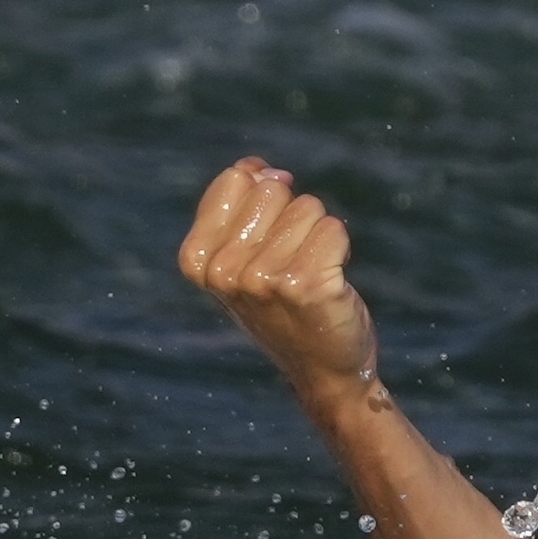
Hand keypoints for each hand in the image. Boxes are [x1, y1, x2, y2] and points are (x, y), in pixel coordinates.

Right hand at [176, 156, 377, 406]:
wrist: (323, 369)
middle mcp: (224, 271)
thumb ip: (243, 206)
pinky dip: (340, 248)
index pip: (237, 179)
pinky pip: (333, 229)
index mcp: (197, 260)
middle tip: (293, 262)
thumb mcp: (247, 256)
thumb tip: (261, 168)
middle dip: (293, 217)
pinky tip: (331, 283)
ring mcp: (262, 280)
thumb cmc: (287, 306)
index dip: (265, 197)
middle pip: (273, 191)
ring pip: (308, 208)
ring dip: (319, 235)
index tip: (269, 239)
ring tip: (311, 276)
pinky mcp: (305, 286)